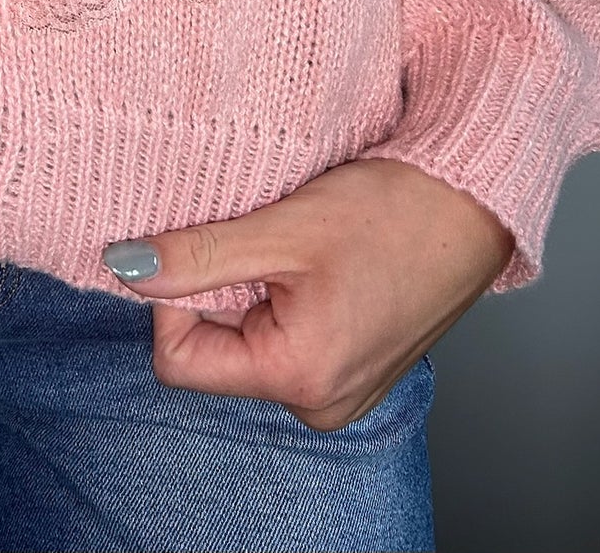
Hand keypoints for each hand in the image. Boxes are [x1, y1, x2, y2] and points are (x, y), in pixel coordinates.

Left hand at [102, 158, 515, 430]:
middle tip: (265, 239)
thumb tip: (124, 268)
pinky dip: (285, 292)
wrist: (475, 198)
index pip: (178, 358)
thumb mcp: (281, 229)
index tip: (209, 245)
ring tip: (298, 245)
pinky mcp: (354, 362)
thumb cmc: (395, 211)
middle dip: (221, 288)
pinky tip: (317, 256)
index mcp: (300, 379)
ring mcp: (341, 387)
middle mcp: (321, 401)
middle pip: (214, 350)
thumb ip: (195, 256)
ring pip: (248, 337)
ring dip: (254, 285)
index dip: (175, 296)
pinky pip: (285, 334)